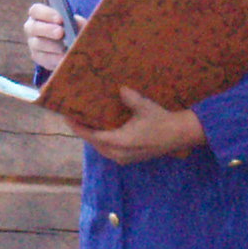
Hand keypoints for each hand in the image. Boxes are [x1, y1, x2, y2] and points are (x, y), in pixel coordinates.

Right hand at [24, 2, 69, 73]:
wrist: (71, 46)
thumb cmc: (72, 28)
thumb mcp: (76, 23)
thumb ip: (76, 21)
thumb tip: (76, 24)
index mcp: (39, 14)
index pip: (36, 11)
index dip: (46, 14)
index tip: (60, 19)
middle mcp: (32, 28)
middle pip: (33, 28)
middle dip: (48, 30)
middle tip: (61, 33)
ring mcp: (33, 43)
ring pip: (37, 44)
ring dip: (51, 46)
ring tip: (64, 48)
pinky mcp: (38, 57)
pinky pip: (43, 58)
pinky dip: (54, 58)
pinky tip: (63, 58)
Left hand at [69, 86, 208, 163]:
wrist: (179, 135)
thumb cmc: (161, 120)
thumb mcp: (144, 106)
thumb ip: (130, 98)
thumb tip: (120, 90)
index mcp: (120, 142)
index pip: (92, 136)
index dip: (78, 126)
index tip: (67, 116)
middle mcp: (119, 154)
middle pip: (94, 143)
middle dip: (83, 130)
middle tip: (74, 116)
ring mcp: (123, 158)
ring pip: (101, 148)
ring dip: (92, 136)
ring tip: (84, 121)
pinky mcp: (128, 158)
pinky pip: (109, 150)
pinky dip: (102, 140)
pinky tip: (101, 129)